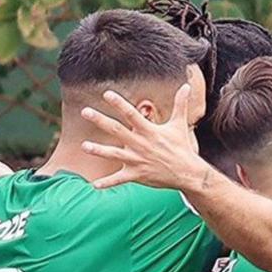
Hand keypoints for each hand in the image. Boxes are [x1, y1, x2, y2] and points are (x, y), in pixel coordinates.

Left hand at [80, 85, 212, 190]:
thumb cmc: (181, 147)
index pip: (131, 114)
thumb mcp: (180, 124)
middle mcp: (140, 144)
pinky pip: (119, 179)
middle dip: (100, 120)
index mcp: (149, 131)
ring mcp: (137, 160)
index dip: (119, 104)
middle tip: (85, 111)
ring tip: (84, 146)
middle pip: (117, 130)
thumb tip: (187, 86)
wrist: (186, 172)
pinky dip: (107, 183)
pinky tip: (95, 185)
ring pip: (114, 155)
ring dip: (98, 150)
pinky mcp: (137, 175)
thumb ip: (181, 104)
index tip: (106, 94)